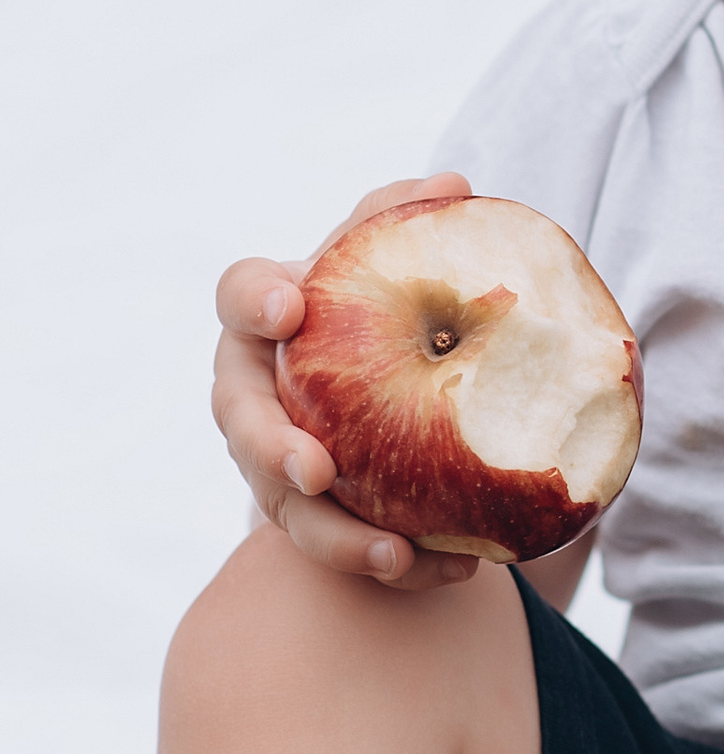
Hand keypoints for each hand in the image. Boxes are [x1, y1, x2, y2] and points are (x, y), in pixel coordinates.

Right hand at [210, 173, 479, 592]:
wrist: (379, 385)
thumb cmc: (376, 304)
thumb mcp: (387, 256)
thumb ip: (406, 217)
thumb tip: (453, 186)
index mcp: (265, 317)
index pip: (241, 294)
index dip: (257, 301)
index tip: (290, 309)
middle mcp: (253, 392)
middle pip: (241, 423)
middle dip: (271, 450)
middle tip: (317, 468)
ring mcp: (272, 462)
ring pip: (284, 507)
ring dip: (333, 536)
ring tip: (392, 553)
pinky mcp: (311, 515)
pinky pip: (343, 546)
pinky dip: (395, 564)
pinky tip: (452, 567)